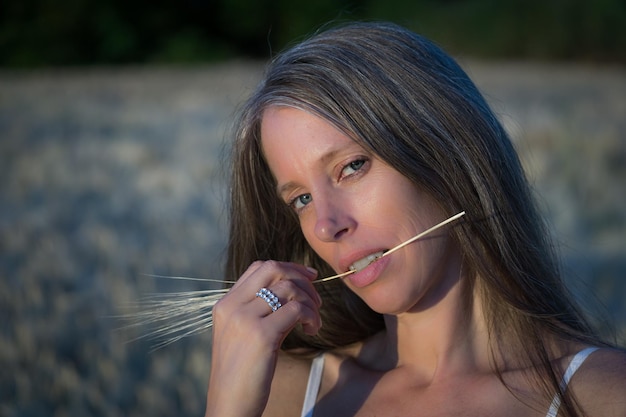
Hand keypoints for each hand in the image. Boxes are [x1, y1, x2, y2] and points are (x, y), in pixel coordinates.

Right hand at [205, 260, 320, 416]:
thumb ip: (258, 310)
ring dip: (310, 301)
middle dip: (302, 278)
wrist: (229, 405)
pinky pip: (296, 309)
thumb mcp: (242, 334)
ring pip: (288, 288)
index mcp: (225, 304)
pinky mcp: (261, 335)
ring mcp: (245, 318)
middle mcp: (232, 306)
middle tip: (316, 299)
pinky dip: (311, 316)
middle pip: (273, 269)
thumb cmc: (240, 374)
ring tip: (313, 322)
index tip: (308, 277)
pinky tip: (311, 330)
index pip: (259, 267)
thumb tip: (292, 290)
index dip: (288, 267)